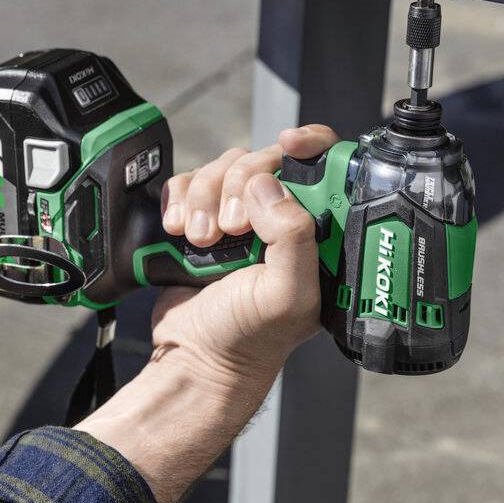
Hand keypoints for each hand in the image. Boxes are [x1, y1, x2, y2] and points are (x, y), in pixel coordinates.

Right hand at [77, 125, 339, 502]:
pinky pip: (189, 180)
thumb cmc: (248, 339)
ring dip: (203, 199)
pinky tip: (179, 230)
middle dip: (239, 188)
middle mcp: (281, 219)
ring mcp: (240, 217)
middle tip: (232, 229)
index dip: (309, 144)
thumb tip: (268, 184)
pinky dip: (179, 200)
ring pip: (222, 167)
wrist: (193, 359)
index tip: (288, 144)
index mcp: (316, 233)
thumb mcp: (286, 294)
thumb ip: (292, 237)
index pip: (324, 165)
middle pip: (262, 159)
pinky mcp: (202, 217)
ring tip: (202, 241)